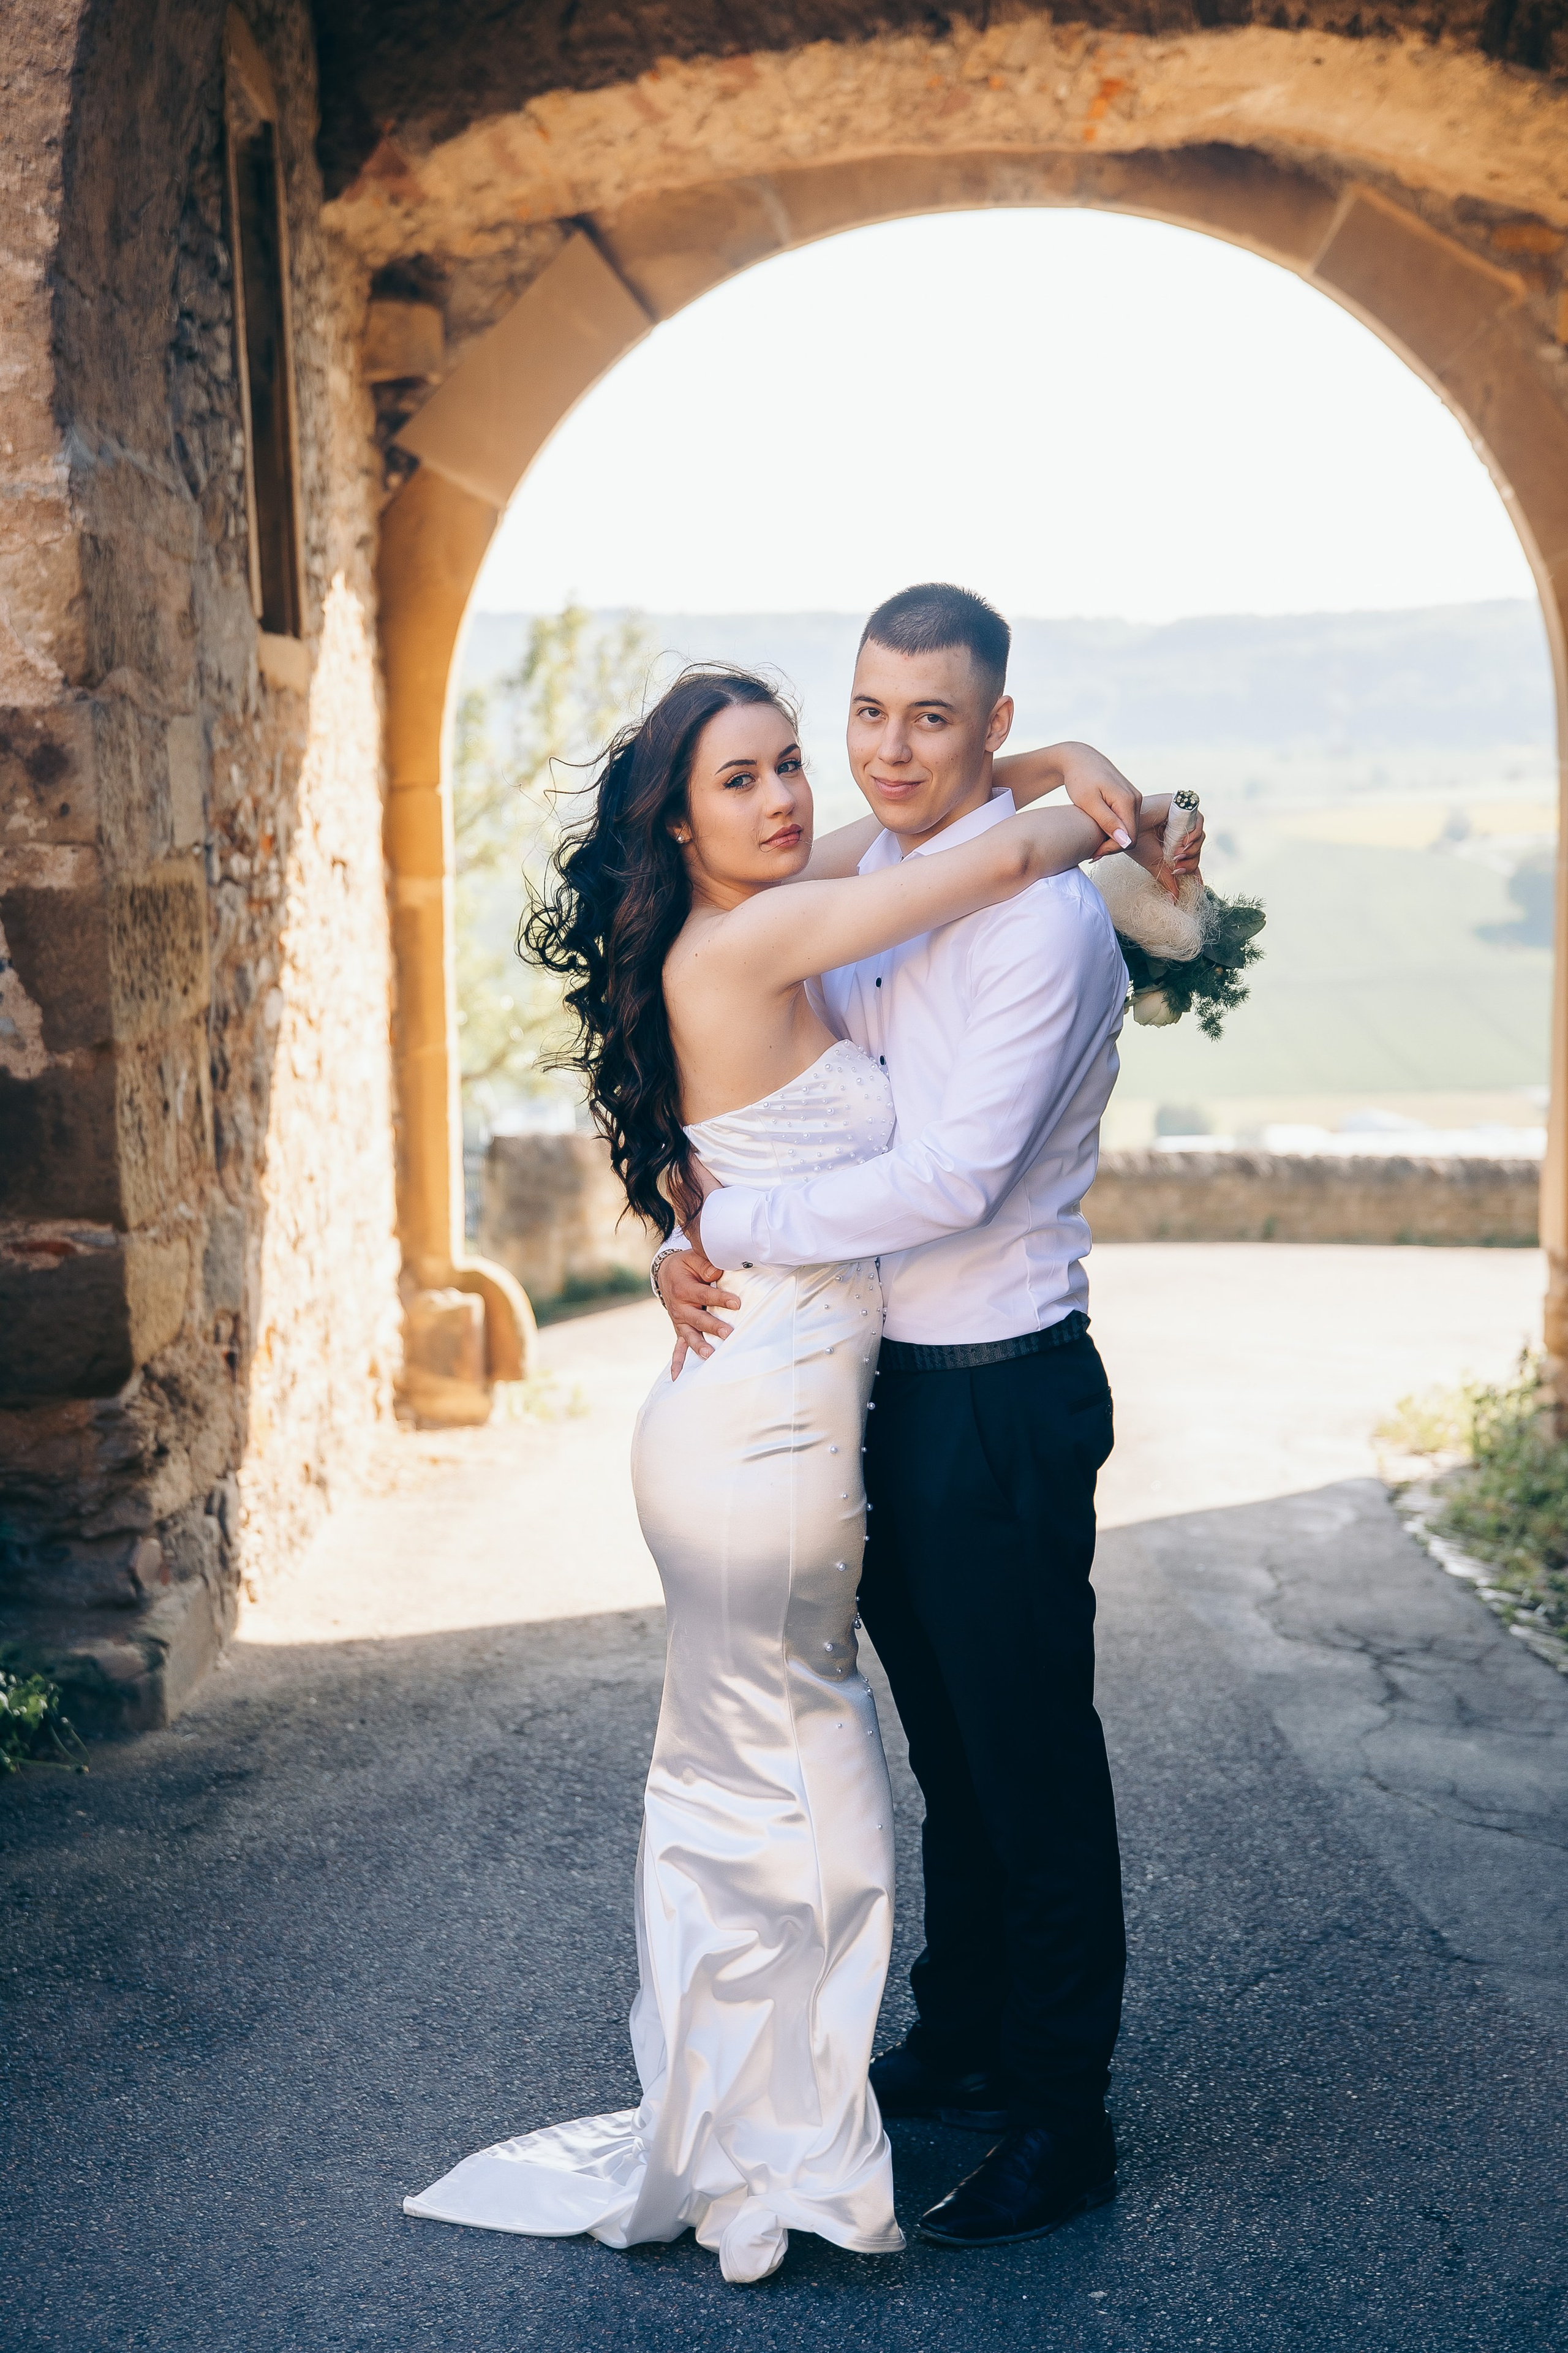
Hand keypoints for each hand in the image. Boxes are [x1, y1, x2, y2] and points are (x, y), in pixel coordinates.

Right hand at [657, 1230, 740, 1378]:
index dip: (721, 1299)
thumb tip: (718, 1273)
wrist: (665, 1273)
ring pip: (689, 1335)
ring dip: (698, 1345)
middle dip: (713, 1326)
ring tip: (709, 1355)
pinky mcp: (679, 1329)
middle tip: (728, 1333)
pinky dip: (677, 1362)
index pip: (705, 1295)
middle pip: (698, 1319)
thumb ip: (706, 1265)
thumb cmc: (685, 1266)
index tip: (737, 1303)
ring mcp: (679, 1320)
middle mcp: (679, 1307)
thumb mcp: (693, 1258)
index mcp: (684, 1289)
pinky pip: (677, 1347)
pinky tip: (677, 1377)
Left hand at [1060, 745, 1140, 852]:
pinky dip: (1114, 830)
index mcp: (1128, 800)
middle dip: (1112, 846)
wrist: (1080, 759)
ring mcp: (1135, 798)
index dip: (1111, 850)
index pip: (1129, 838)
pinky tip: (1099, 832)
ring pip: (1130, 830)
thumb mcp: (1089, 803)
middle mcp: (1136, 799)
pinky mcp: (1130, 798)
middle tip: (1091, 851)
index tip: (1092, 853)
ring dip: (1113, 840)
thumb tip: (1125, 841)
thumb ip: (1107, 821)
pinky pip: (1127, 821)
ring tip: (1093, 843)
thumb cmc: (1080, 779)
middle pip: (1131, 835)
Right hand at [1123, 796, 1204, 901]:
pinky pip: (1198, 820)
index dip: (1195, 870)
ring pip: (1199, 836)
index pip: (1190, 857)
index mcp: (1172, 843)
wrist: (1125, 826)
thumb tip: (1175, 900)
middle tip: (1177, 869)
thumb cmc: (1136, 842)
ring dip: (1192, 850)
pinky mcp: (1182, 806)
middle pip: (1196, 848)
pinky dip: (1194, 835)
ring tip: (1176, 855)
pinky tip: (1182, 843)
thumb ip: (1168, 879)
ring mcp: (1181, 819)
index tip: (1197, 886)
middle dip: (1190, 862)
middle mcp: (1178, 831)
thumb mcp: (1155, 864)